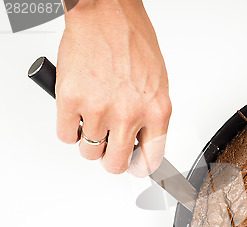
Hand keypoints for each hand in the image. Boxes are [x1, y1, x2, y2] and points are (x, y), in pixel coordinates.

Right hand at [56, 0, 170, 175]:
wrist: (106, 14)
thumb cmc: (132, 42)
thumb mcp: (157, 85)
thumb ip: (150, 117)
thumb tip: (142, 142)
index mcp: (157, 112)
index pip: (150, 160)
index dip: (139, 168)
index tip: (133, 168)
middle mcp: (130, 115)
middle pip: (115, 164)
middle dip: (111, 159)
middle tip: (108, 148)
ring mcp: (99, 109)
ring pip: (88, 152)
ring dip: (88, 141)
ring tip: (92, 120)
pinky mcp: (71, 101)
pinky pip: (65, 136)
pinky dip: (68, 128)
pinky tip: (76, 113)